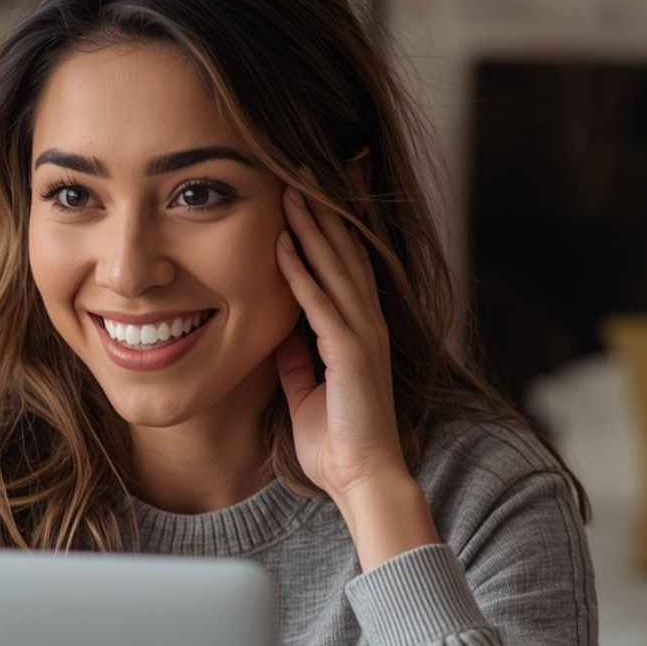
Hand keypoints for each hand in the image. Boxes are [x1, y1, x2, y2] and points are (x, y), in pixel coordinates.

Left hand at [274, 173, 410, 509]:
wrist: (361, 479)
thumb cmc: (336, 441)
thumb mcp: (305, 390)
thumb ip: (296, 359)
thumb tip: (279, 332)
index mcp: (358, 332)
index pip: (345, 265)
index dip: (330, 226)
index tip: (311, 189)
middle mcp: (367, 325)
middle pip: (346, 252)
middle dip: (324, 208)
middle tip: (303, 166)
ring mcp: (363, 337)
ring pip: (336, 268)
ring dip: (312, 227)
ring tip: (291, 188)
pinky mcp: (351, 354)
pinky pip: (321, 304)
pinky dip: (301, 273)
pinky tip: (285, 244)